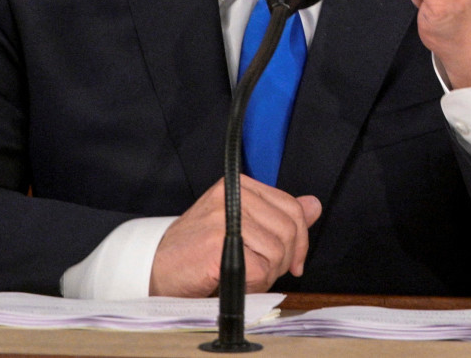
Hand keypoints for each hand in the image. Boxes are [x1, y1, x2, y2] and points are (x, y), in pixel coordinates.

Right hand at [148, 176, 321, 296]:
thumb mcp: (241, 224)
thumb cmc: (198, 250)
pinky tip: (237, 282)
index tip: (294, 261)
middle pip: (288, 229)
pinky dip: (253, 284)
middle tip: (266, 272)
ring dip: (267, 274)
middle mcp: (231, 195)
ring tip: (246, 276)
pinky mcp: (216, 244)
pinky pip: (258, 269)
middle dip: (285, 260)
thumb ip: (277, 215)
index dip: (300, 240)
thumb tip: (314, 205)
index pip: (291, 207)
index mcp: (239, 186)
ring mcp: (223, 218)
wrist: (157, 267)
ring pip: (276, 251)